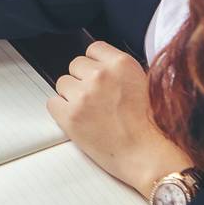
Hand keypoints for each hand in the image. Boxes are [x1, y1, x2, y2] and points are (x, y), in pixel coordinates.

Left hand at [47, 40, 191, 198]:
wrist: (146, 156)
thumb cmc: (150, 126)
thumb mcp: (144, 84)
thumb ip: (121, 71)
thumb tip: (102, 65)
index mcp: (121, 64)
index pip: (93, 49)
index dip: (94, 64)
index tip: (97, 76)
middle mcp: (101, 75)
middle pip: (75, 65)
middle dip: (83, 80)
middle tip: (96, 99)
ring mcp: (83, 95)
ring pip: (62, 83)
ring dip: (72, 96)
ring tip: (90, 112)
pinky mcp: (70, 116)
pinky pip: (52, 103)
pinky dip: (62, 112)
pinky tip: (79, 121)